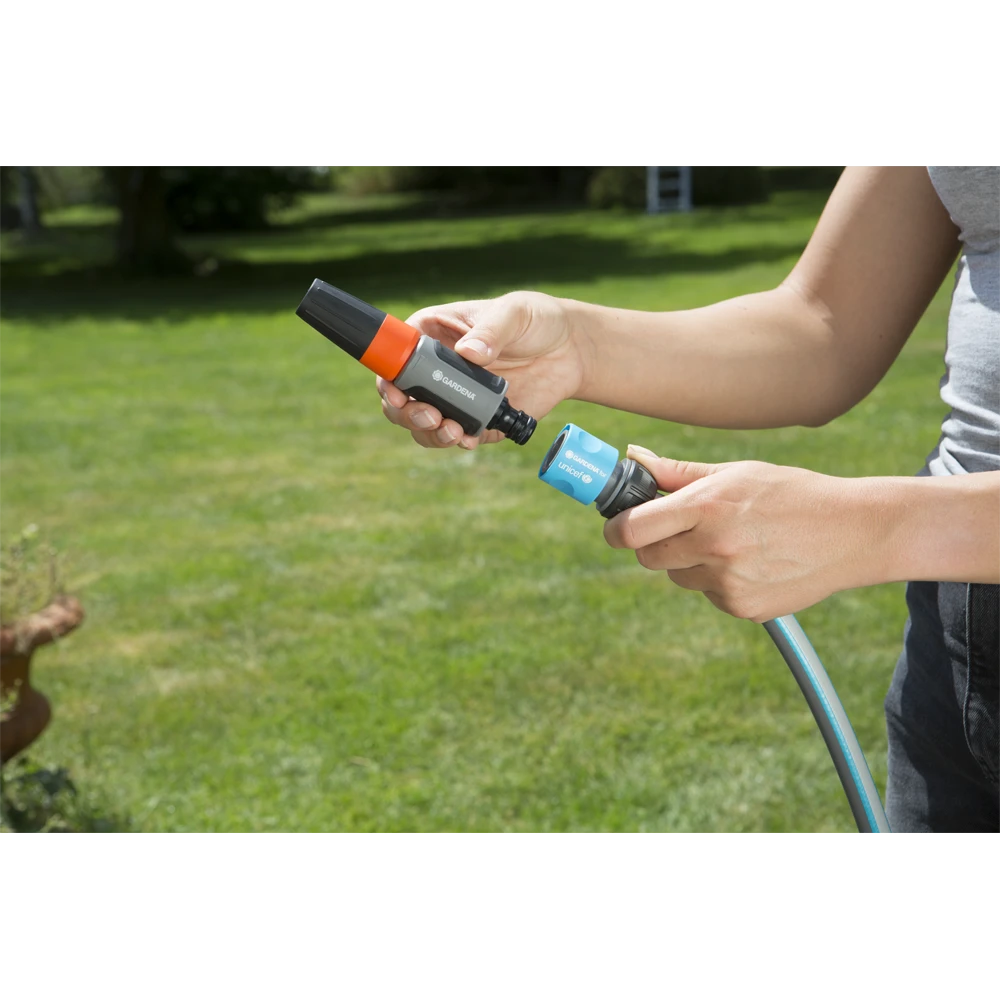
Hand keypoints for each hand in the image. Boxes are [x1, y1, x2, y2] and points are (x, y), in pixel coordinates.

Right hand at [376, 291, 584, 449]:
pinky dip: (458, 442)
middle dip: (405, 413)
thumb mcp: (513, 314)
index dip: (388, 377)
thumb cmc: (535, 320)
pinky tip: (468, 440)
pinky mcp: (478, 419)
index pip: (397, 356)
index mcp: (434, 335)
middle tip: (429, 416)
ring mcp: (456, 397)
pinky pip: (459, 436)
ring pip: (423, 423)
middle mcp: (438, 369)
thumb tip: (471, 353)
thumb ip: (492, 331)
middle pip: (401, 397)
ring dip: (428, 433)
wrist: (570, 351)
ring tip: (451, 430)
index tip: (396, 393)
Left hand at [603, 445, 889, 621]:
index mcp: (707, 506)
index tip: (617, 525)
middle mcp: (714, 547)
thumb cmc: (790, 493)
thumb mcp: (735, 472)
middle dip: (652, 543)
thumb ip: (677, 473)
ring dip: (690, 562)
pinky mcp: (744, 608)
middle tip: (678, 529)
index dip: (616, 529)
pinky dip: (719, 581)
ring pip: (679, 576)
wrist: (853, 532)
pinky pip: (709, 594)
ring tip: (733, 541)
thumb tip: (632, 458)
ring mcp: (729, 582)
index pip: (632, 530)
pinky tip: (753, 562)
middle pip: (647, 557)